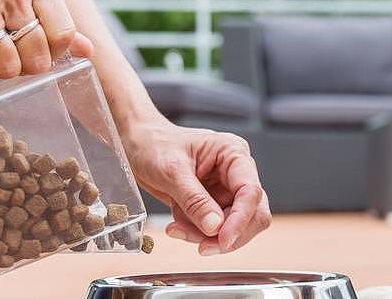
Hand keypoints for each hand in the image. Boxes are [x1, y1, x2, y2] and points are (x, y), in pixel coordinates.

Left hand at [123, 119, 270, 255]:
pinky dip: (196, 234)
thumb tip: (215, 227)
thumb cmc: (155, 145)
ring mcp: (226, 190)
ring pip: (234, 226)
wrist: (138, 146)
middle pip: (253, 213)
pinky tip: (177, 225)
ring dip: (207, 236)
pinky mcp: (214, 204)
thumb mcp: (172, 171)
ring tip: (177, 229)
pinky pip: (214, 229)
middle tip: (203, 246)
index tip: (224, 239)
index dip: (241, 219)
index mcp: (233, 154)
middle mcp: (236, 173)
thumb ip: (195, 200)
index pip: (250, 191)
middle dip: (228, 233)